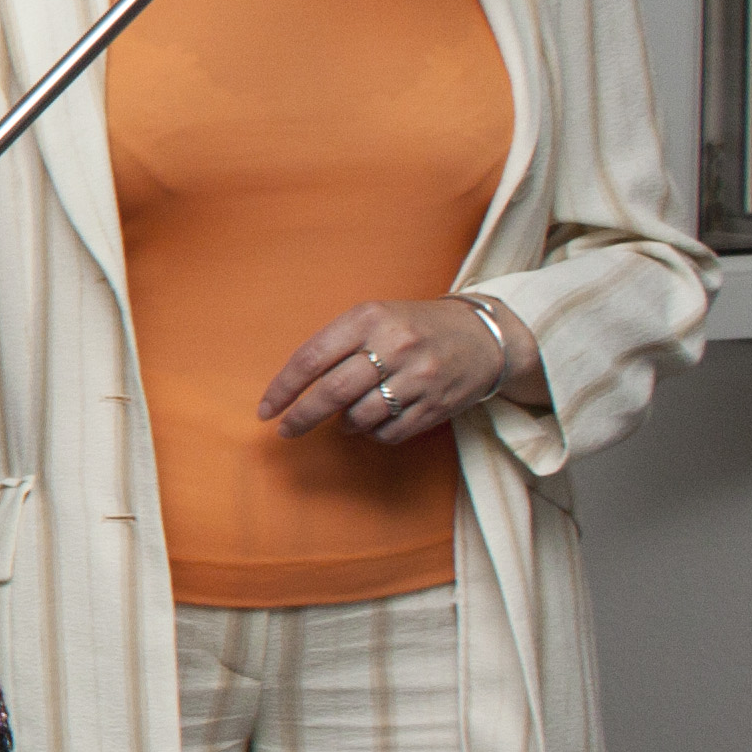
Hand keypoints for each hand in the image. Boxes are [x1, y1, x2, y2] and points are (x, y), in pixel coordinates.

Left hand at [261, 296, 536, 447]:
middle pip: (332, 392)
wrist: (485, 336)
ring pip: (360, 417)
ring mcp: (419, 377)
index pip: (312, 358)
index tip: (266, 409)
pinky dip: (372, 433)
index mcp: (369, 318)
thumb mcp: (374, 317)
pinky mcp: (438, 404)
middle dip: (302, 417)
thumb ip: (336, 345)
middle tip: (286, 430)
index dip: (283, 388)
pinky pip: (389, 432)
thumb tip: (294, 389)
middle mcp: (395, 345)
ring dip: (344, 423)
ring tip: (346, 416)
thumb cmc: (414, 327)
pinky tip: (374, 422)